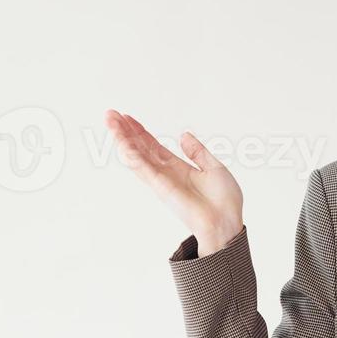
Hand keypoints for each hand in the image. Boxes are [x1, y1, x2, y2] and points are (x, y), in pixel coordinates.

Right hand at [104, 109, 244, 254]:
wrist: (226, 222)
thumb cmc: (224, 201)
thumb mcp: (214, 167)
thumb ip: (197, 152)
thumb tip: (184, 135)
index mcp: (178, 168)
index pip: (153, 146)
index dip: (140, 132)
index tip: (127, 118)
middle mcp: (165, 174)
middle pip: (140, 149)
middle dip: (125, 132)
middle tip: (110, 115)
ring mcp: (161, 181)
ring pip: (136, 156)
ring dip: (122, 139)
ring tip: (110, 122)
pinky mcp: (161, 188)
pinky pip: (144, 169)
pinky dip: (133, 156)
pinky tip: (123, 143)